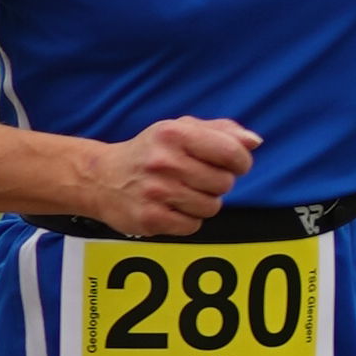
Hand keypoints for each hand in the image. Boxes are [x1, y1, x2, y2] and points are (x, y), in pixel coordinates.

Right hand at [79, 112, 263, 238]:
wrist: (102, 178)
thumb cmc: (150, 152)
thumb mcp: (180, 129)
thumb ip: (220, 131)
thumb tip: (254, 141)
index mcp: (175, 133)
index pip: (232, 152)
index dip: (240, 162)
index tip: (232, 165)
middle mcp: (165, 161)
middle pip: (224, 183)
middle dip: (217, 183)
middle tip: (196, 178)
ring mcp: (157, 192)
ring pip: (211, 207)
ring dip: (202, 203)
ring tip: (182, 193)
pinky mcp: (150, 219)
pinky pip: (193, 226)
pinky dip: (187, 220)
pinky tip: (171, 208)